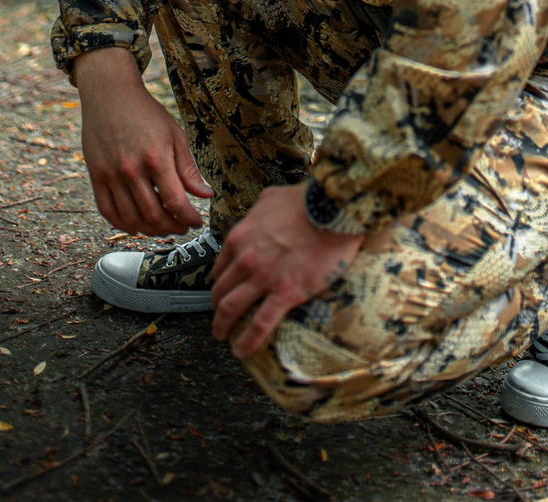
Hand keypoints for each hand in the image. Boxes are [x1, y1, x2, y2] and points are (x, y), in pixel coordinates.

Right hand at [73, 47, 209, 235]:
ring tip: (163, 227)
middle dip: (173, 227)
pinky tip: (137, 225)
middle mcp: (132, 170)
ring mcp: (111, 175)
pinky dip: (123, 224)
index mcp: (156, 158)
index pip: (176, 202)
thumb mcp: (175, 135)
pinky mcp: (96, 176)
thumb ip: (188, 169)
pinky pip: (107, 211)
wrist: (110, 94)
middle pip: (154, 215)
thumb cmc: (146, 113)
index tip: (197, 222)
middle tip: (182, 227)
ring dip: (150, 231)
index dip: (189, 218)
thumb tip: (205, 195)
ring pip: (131, 219)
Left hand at [210, 182, 361, 358]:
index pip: (220, 268)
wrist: (330, 208)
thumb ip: (259, 210)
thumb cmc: (305, 200)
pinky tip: (241, 350)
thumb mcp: (270, 198)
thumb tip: (260, 211)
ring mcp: (263, 278)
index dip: (220, 283)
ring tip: (224, 336)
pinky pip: (260, 324)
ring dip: (223, 326)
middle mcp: (245, 260)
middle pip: (221, 291)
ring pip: (231, 309)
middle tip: (221, 317)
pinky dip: (247, 341)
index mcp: (240, 237)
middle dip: (217, 307)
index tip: (224, 291)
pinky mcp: (285, 293)